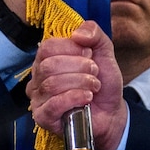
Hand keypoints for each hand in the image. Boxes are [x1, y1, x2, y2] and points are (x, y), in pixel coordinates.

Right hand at [28, 22, 127, 149]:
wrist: (111, 111)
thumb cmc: (103, 83)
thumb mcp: (104, 51)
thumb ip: (93, 33)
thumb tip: (76, 34)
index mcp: (47, 59)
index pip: (47, 47)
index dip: (71, 48)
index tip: (90, 54)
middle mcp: (38, 77)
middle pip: (48, 66)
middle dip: (79, 67)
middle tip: (94, 72)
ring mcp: (38, 98)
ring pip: (52, 84)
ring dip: (80, 83)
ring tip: (94, 86)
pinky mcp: (43, 117)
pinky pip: (53, 105)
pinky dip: (74, 98)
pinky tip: (87, 98)